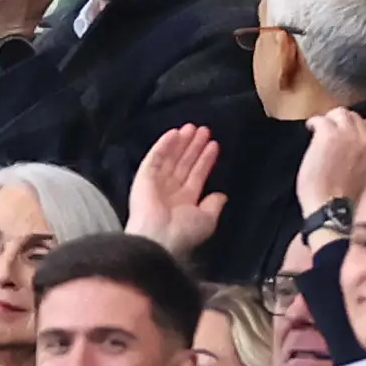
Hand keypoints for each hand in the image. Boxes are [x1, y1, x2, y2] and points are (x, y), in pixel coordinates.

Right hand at [126, 125, 227, 257]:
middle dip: (194, 147)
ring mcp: (156, 183)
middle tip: (204, 130)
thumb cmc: (183, 232)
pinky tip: (174, 133)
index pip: (197, 175)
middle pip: (184, 163)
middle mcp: (170, 191)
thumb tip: (222, 196)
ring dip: (181, 142)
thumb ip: (214, 206)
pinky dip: (163, 145)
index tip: (214, 145)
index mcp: (184, 202)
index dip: (205, 160)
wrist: (158, 237)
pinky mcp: (143, 177)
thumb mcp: (207, 221)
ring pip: (171, 157)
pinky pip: (154, 157)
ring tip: (193, 128)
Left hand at [296, 107, 365, 217]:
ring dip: (328, 121)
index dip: (353, 128)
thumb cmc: (345, 195)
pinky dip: (314, 123)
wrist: (330, 207)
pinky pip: (320, 119)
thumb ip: (364, 153)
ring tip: (319, 131)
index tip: (344, 134)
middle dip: (340, 122)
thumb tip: (354, 145)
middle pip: (352, 115)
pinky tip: (310, 130)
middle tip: (329, 132)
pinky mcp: (328, 134)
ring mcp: (346, 133)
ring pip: (338, 113)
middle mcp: (364, 136)